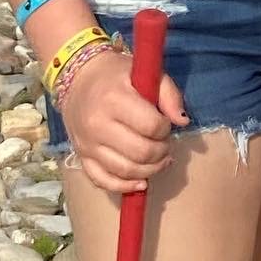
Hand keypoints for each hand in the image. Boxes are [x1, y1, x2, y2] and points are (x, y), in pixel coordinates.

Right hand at [60, 48, 187, 193]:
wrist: (78, 79)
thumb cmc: (117, 75)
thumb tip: (182, 122)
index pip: (151, 126)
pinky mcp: (81, 157)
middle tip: (163, 144)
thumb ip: (169, 95)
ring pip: (125, 171)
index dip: (165, 129)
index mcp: (114, 99)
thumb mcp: (146, 73)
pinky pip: (103, 181)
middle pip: (141, 152)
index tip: (164, 123)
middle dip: (161, 152)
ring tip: (158, 160)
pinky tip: (141, 182)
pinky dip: (125, 187)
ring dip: (150, 170)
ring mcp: (87, 144)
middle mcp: (97, 124)